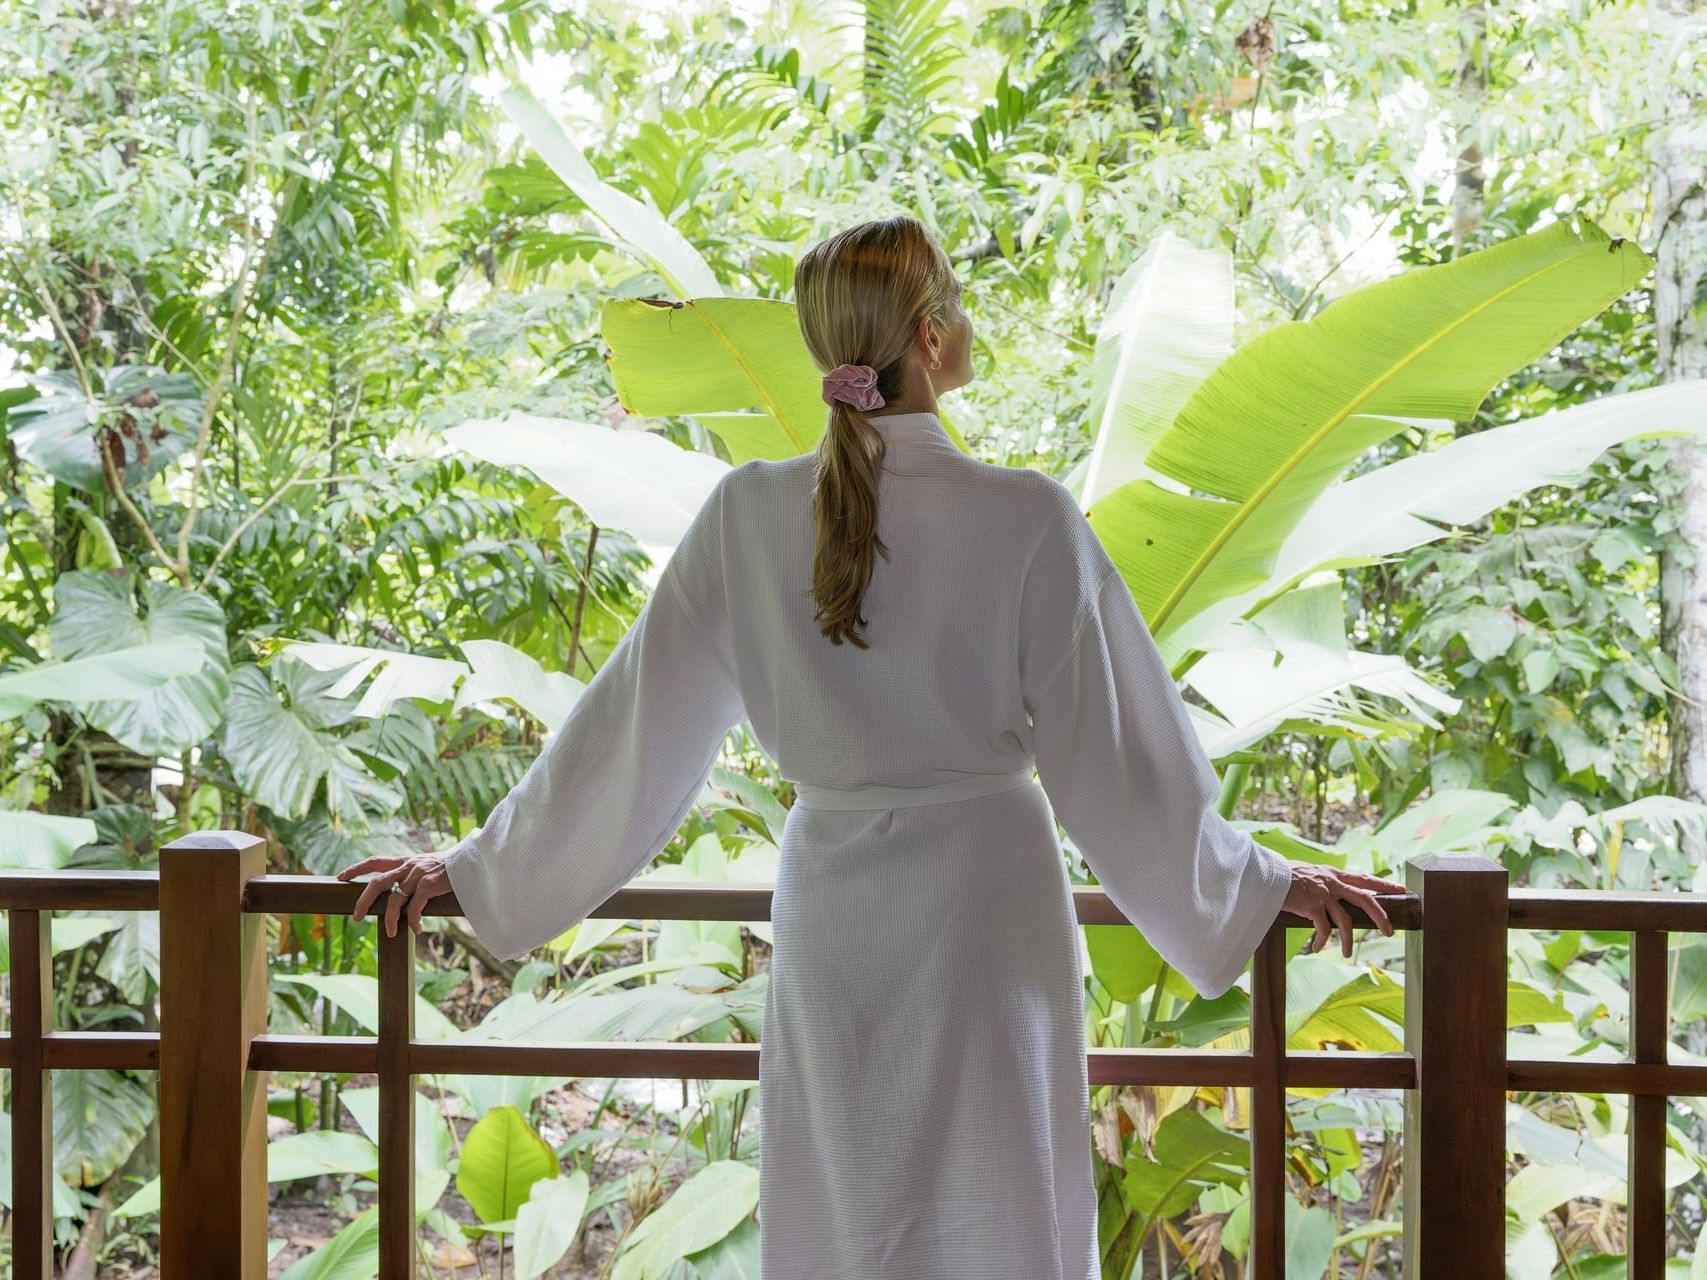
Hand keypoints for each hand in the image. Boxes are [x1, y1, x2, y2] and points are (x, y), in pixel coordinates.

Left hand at [336, 854, 451, 938]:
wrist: (474, 858)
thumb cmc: (454, 866)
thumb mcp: (430, 866)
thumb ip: (416, 875)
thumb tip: (406, 895)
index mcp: (406, 861)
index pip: (376, 861)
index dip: (357, 868)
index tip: (341, 877)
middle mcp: (408, 866)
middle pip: (377, 883)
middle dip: (363, 900)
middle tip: (357, 917)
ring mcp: (418, 875)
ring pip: (394, 899)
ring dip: (389, 919)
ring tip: (389, 932)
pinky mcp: (428, 885)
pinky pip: (414, 908)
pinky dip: (413, 921)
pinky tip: (416, 929)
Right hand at [1282, 863, 1407, 957]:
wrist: (1264, 874)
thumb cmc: (1281, 875)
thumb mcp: (1308, 873)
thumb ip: (1321, 881)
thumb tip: (1329, 892)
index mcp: (1333, 874)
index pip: (1364, 879)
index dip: (1383, 885)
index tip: (1400, 889)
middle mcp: (1331, 883)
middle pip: (1365, 900)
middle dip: (1380, 917)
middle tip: (1389, 932)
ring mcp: (1323, 894)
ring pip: (1346, 921)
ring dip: (1349, 940)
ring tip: (1348, 953)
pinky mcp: (1312, 907)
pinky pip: (1323, 930)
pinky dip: (1322, 941)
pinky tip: (1317, 948)